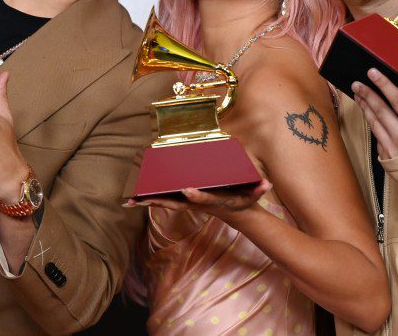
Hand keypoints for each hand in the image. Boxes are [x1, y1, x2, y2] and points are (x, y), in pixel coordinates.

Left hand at [127, 180, 271, 222]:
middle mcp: (197, 203)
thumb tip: (268, 185)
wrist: (237, 213)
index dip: (196, 196)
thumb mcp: (253, 196)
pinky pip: (166, 198)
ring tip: (128, 201)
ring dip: (148, 202)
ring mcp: (189, 202)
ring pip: (166, 202)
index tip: (187, 190)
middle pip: (175, 203)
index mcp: (212, 200)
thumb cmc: (243, 202)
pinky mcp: (186, 199)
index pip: (203, 199)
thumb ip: (260, 189)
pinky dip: (151, 199)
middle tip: (138, 201)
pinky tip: (136, 198)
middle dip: (157, 202)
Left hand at [351, 68, 397, 158]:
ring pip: (375, 122)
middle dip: (367, 94)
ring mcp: (394, 149)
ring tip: (358, 93)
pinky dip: (370, 121)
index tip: (373, 72)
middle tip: (357, 82)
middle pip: (381, 111)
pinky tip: (366, 111)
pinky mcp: (387, 157)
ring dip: (365, 106)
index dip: (384, 85)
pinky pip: (376, 135)